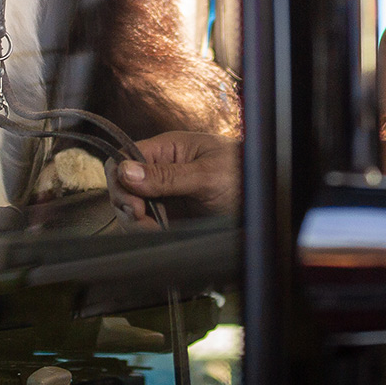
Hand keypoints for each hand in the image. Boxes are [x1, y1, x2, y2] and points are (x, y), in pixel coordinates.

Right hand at [111, 130, 240, 224]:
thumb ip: (166, 175)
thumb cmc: (243, 175)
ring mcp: (164, 193)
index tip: (133, 203)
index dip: (120, 180)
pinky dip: (146, 232)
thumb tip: (125, 170)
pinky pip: (145, 223)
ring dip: (136, 223)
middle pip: (123, 185)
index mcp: (167, 149)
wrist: (264, 201)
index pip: (124, 157)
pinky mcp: (170, 215)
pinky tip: (159, 235)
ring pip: (131, 207)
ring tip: (155, 231)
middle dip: (127, 205)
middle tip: (143, 220)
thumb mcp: (206, 175)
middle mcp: (161, 169)